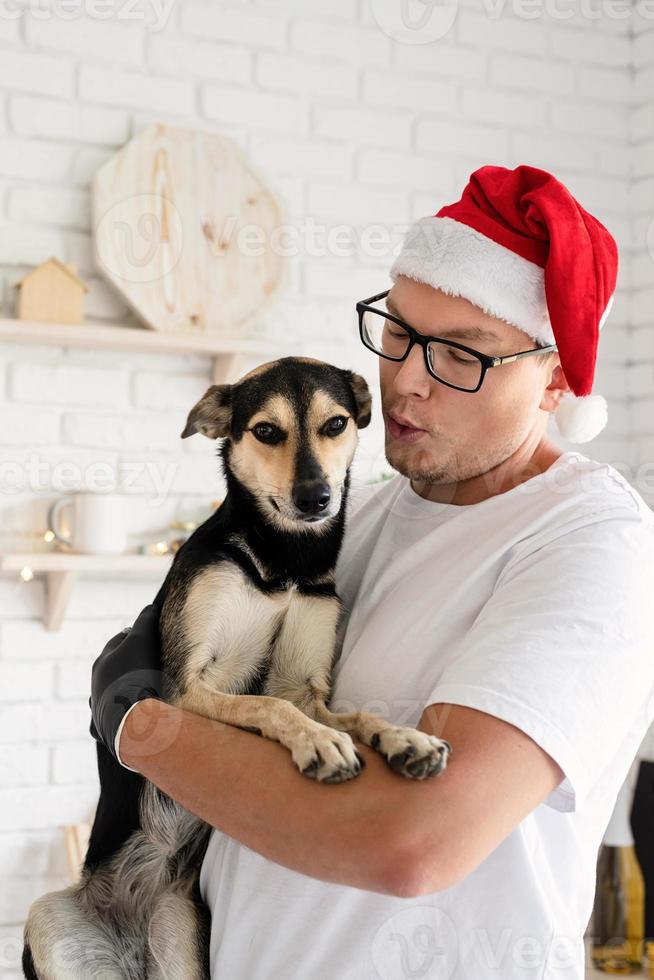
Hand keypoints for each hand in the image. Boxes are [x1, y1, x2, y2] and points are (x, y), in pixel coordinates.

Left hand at [89, 603, 166, 771]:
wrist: (134, 717)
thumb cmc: (139, 675)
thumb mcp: (144, 640)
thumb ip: (146, 621)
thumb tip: (150, 607)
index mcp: (102, 662)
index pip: (119, 642)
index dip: (136, 638)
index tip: (151, 639)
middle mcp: (95, 684)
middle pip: (112, 669)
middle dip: (127, 666)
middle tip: (149, 666)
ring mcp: (97, 707)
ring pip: (106, 696)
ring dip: (119, 693)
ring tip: (139, 695)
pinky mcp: (102, 729)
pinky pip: (106, 723)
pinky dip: (116, 720)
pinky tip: (128, 720)